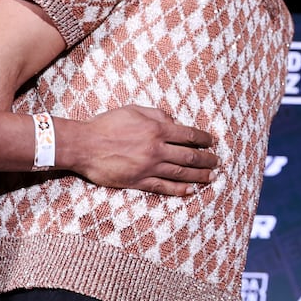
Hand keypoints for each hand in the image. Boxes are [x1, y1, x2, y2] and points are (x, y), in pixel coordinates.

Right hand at [60, 105, 217, 194]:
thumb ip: (157, 114)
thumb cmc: (107, 124)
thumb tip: (175, 121)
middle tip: (217, 162)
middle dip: (207, 160)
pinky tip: (190, 190)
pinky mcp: (138, 182)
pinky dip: (179, 190)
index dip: (204, 139)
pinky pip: (163, 187)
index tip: (212, 142)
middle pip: (190, 156)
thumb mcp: (134, 110)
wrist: (83, 145)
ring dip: (199, 176)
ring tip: (211, 177)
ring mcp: (148, 167)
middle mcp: (156, 149)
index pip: (189, 135)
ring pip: (181, 174)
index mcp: (157, 129)